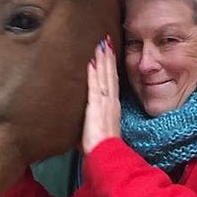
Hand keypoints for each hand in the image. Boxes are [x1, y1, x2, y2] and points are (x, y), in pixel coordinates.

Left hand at [82, 36, 120, 154]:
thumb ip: (92, 124)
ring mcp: (105, 103)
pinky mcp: (96, 106)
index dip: (111, 68)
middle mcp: (111, 102)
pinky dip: (94, 72)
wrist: (106, 155)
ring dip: (103, 59)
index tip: (109, 54)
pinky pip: (94, 85)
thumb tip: (83, 125)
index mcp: (112, 108)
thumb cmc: (101, 149)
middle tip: (107, 40)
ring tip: (102, 44)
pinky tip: (92, 61)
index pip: (112, 83)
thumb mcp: (97, 132)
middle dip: (109, 57)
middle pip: (110, 75)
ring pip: (105, 76)